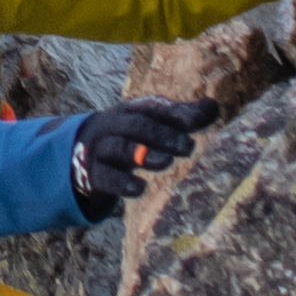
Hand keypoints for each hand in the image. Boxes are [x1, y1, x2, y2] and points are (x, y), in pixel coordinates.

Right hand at [69, 97, 212, 214]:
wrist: (81, 154)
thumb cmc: (130, 136)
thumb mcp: (152, 124)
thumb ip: (183, 117)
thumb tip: (214, 107)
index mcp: (130, 110)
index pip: (152, 108)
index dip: (173, 114)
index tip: (196, 122)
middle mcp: (114, 126)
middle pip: (136, 125)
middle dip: (161, 134)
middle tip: (189, 146)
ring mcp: (101, 150)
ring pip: (120, 148)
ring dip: (143, 154)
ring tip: (166, 161)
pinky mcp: (94, 174)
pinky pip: (106, 177)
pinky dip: (122, 183)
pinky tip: (140, 188)